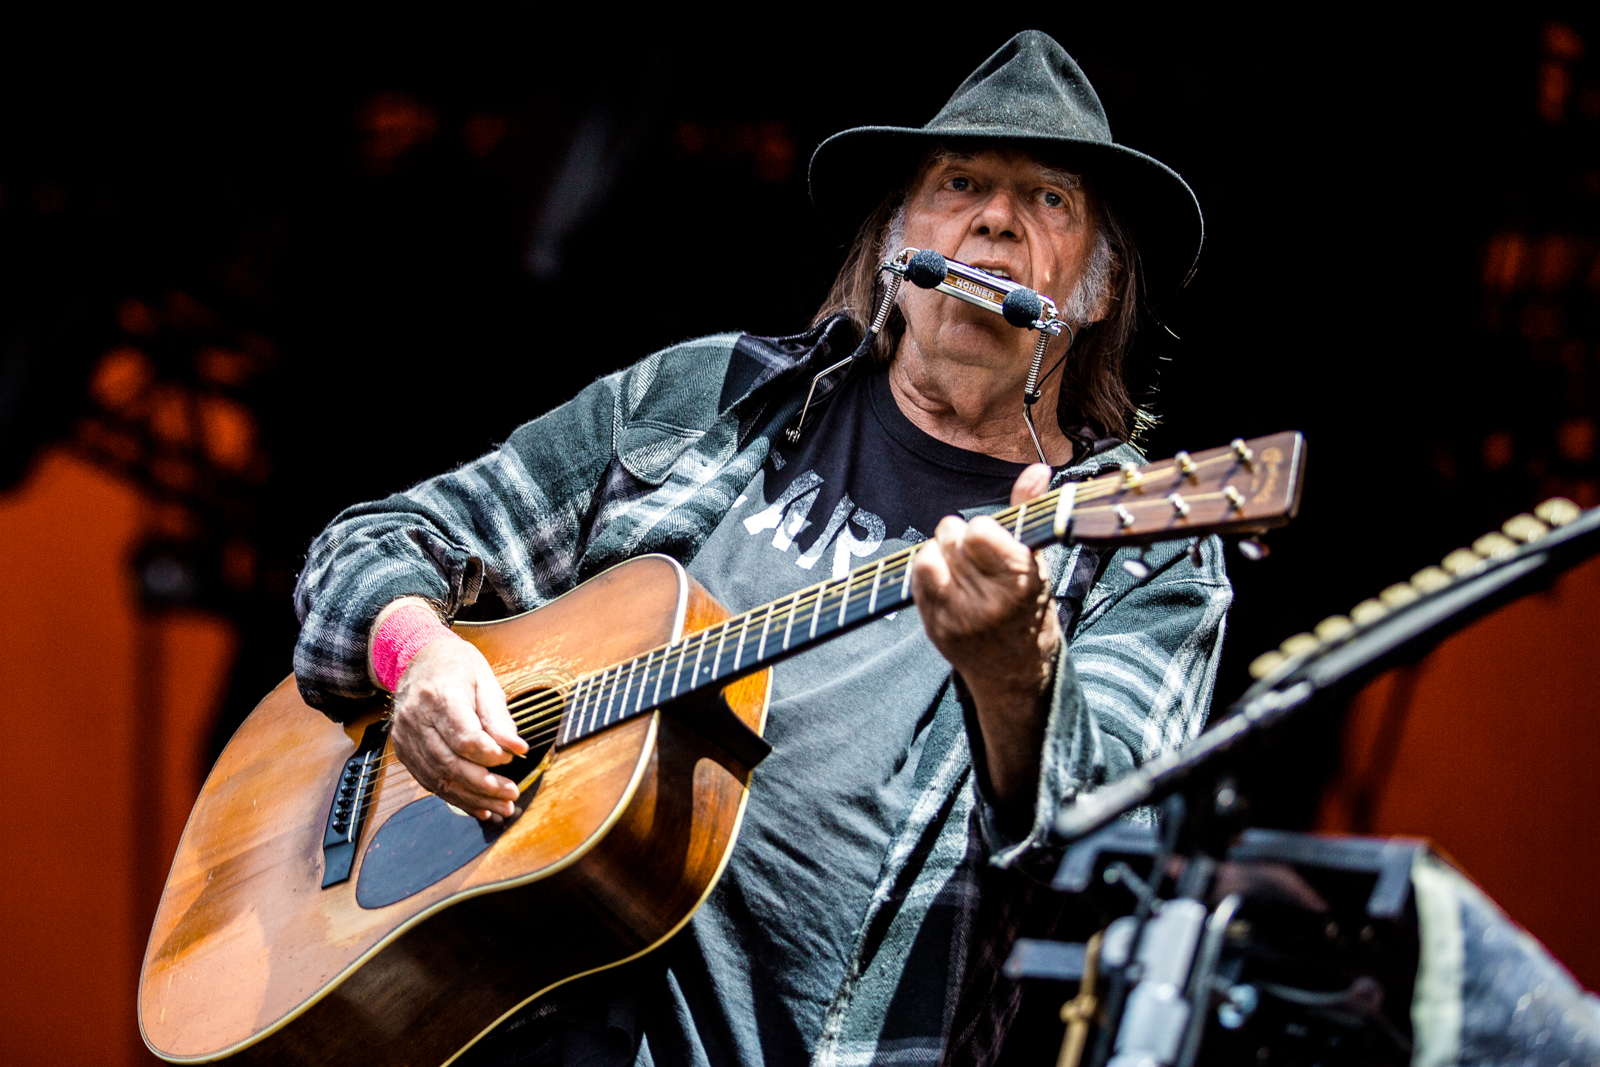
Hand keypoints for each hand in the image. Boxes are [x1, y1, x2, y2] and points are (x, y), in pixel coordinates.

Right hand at [388, 634, 529, 820]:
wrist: (418, 659)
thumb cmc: (456, 667)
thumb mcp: (485, 681)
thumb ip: (498, 718)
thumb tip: (516, 749)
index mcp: (439, 696)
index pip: (463, 736)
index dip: (489, 754)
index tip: (511, 759)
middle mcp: (416, 720)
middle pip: (450, 763)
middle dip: (484, 785)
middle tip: (511, 794)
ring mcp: (406, 738)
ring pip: (439, 778)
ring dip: (472, 798)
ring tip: (501, 808)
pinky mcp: (404, 751)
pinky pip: (429, 781)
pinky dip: (456, 797)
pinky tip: (478, 807)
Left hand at [911, 463, 1060, 809]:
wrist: (1014, 672)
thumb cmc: (1028, 608)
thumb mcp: (1037, 562)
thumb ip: (1029, 513)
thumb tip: (1037, 469)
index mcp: (1020, 582)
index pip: (979, 532)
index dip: (982, 531)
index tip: (991, 542)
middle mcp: (988, 602)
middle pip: (952, 537)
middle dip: (961, 538)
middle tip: (976, 557)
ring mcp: (958, 617)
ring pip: (928, 555)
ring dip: (941, 553)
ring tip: (959, 568)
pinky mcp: (935, 626)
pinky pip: (916, 578)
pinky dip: (928, 572)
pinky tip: (945, 582)